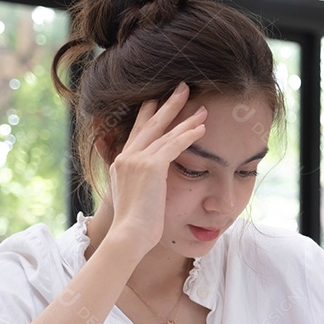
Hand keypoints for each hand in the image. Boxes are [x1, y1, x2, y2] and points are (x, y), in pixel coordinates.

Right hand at [105, 82, 206, 255]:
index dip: (149, 115)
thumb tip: (149, 185)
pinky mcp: (150, 167)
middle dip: (168, 105)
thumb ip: (140, 184)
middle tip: (182, 88)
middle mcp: (126, 157)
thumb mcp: (134, 199)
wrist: (129, 235)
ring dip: (186, 119)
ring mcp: (136, 160)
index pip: (138, 133)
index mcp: (121, 163)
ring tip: (202, 108)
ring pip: (165, 133)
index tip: (158, 101)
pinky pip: (173, 145)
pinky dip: (188, 135)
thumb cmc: (135, 226)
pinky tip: (202, 127)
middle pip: (150, 124)